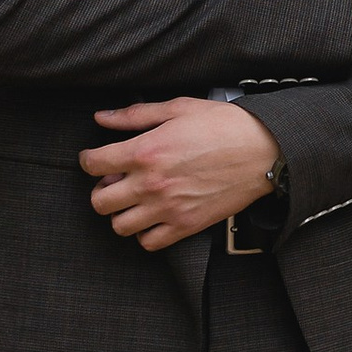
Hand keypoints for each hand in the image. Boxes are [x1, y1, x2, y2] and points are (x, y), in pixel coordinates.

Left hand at [82, 96, 279, 249]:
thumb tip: (103, 119)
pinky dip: (145, 233)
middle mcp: (151, 183)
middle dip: (101, 189)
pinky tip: (153, 217)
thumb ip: (135, 115)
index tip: (94, 160)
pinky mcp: (186, 225)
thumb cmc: (224, 126)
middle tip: (115, 181)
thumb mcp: (177, 109)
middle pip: (99, 201)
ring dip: (121, 213)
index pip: (94, 164)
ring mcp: (168, 208)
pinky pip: (149, 242)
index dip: (88, 160)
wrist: (263, 150)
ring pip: (119, 226)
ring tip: (134, 200)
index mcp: (146, 151)